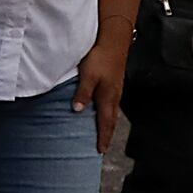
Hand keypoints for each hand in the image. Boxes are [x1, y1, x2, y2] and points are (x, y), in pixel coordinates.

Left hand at [72, 28, 128, 153]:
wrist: (113, 42)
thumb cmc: (100, 58)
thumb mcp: (88, 76)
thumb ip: (83, 93)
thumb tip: (77, 110)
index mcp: (108, 97)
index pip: (106, 123)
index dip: (103, 137)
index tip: (100, 150)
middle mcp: (114, 97)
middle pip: (111, 121)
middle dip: (107, 135)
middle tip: (102, 148)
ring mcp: (115, 90)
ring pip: (112, 113)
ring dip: (107, 125)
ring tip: (103, 135)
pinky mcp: (113, 84)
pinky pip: (111, 105)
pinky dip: (107, 114)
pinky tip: (102, 113)